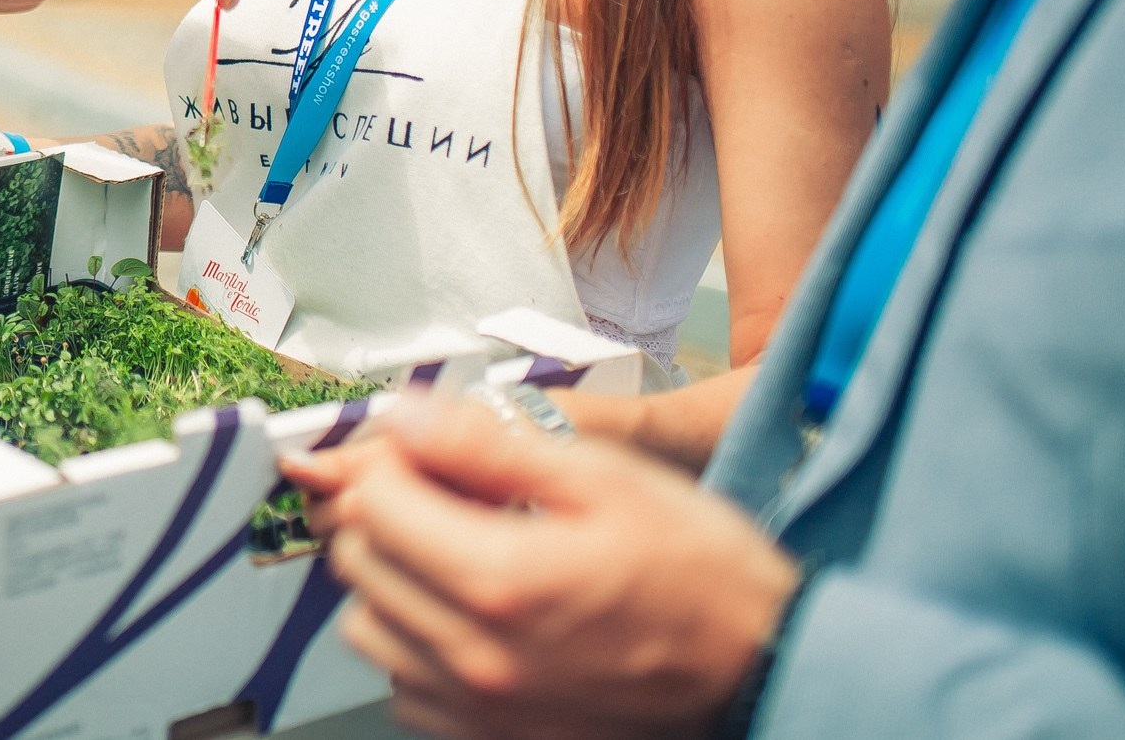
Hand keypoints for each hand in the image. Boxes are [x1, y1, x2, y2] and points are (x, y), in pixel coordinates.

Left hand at [282, 396, 796, 739]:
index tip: (419, 447)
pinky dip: (416, 645)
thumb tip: (407, 417)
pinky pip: (406, 687)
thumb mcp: (605, 478)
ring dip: (392, 580)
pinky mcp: (492, 739)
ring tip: (452, 551)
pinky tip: (468, 612)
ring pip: (370, 631)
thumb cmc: (701, 576)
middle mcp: (478, 657)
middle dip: (384, 513)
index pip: (376, 505)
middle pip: (360, 566)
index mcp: (502, 581)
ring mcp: (482, 709)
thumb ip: (489, 447)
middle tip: (437, 490)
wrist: (764, 670)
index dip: (389, 460)